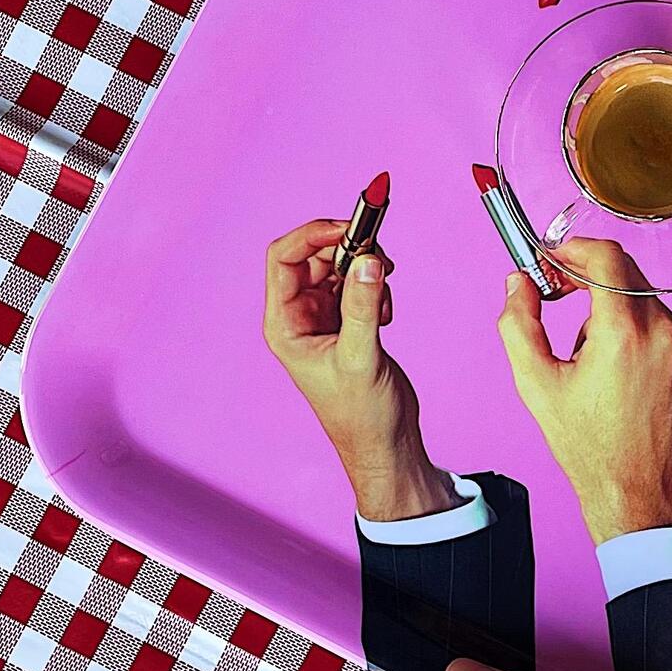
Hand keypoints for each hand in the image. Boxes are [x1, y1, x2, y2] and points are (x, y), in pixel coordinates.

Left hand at [261, 219, 452, 520]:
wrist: (386, 444)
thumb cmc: (361, 417)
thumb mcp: (361, 358)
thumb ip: (364, 306)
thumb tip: (369, 259)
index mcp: (284, 324)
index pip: (284, 258)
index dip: (314, 235)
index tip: (350, 227)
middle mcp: (299, 316)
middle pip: (315, 255)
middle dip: (348, 249)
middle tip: (380, 253)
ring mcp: (324, 317)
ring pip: (340, 265)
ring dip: (366, 268)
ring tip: (386, 294)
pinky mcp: (349, 321)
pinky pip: (359, 282)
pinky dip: (376, 285)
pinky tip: (387, 313)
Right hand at [495, 238, 671, 543]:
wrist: (638, 493)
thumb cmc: (588, 446)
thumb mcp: (536, 384)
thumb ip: (519, 322)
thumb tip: (518, 282)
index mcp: (623, 333)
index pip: (606, 257)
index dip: (575, 250)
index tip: (556, 261)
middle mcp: (665, 333)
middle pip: (626, 275)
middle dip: (590, 279)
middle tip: (562, 294)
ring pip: (646, 303)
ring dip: (617, 312)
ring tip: (595, 359)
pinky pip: (668, 329)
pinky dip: (644, 335)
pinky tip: (625, 373)